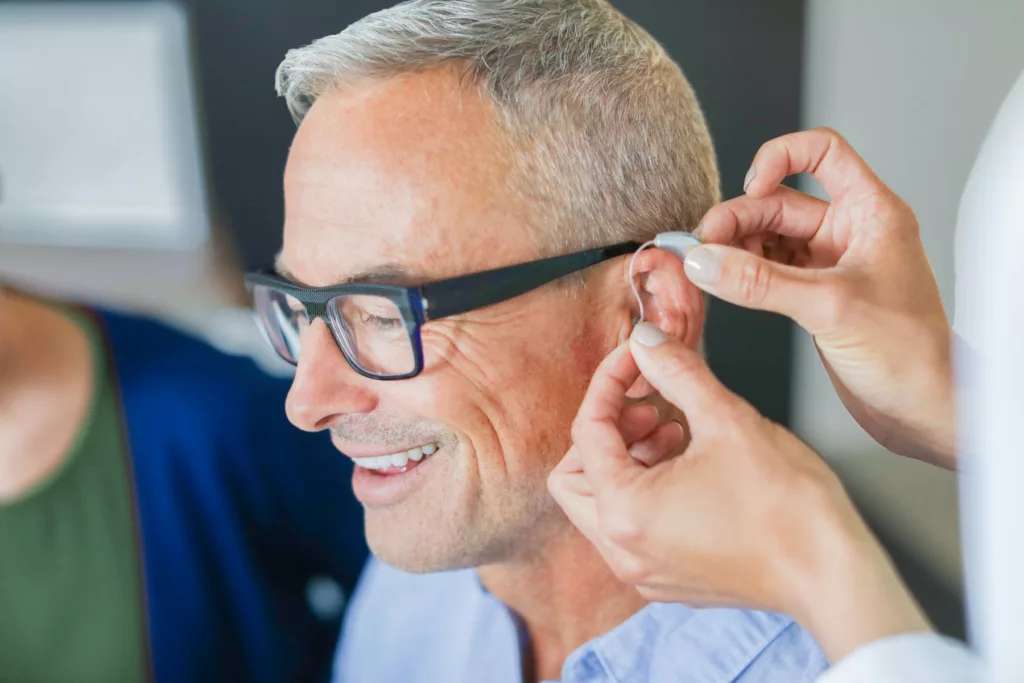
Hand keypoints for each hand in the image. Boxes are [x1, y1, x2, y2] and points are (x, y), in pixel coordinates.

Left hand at [549, 323, 931, 662]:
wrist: (833, 574)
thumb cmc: (787, 507)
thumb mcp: (727, 419)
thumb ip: (676, 371)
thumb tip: (646, 341)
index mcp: (624, 511)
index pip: (587, 431)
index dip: (608, 382)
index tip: (634, 357)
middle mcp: (622, 549)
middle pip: (574, 475)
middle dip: (605, 430)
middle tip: (649, 407)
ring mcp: (643, 570)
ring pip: (600, 502)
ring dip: (625, 458)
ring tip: (675, 431)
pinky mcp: (667, 579)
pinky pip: (629, 527)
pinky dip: (643, 490)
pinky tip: (688, 464)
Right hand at [687, 128, 954, 467]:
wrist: (923, 410)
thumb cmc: (910, 355)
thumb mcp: (829, 308)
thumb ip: (760, 282)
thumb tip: (704, 260)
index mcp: (870, 212)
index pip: (821, 152)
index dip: (780, 158)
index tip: (749, 188)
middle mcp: (849, 232)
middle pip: (778, 203)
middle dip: (736, 220)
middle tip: (701, 247)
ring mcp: (829, 265)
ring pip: (767, 238)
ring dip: (733, 248)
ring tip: (704, 268)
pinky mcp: (813, 296)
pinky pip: (766, 272)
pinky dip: (740, 276)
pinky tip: (721, 286)